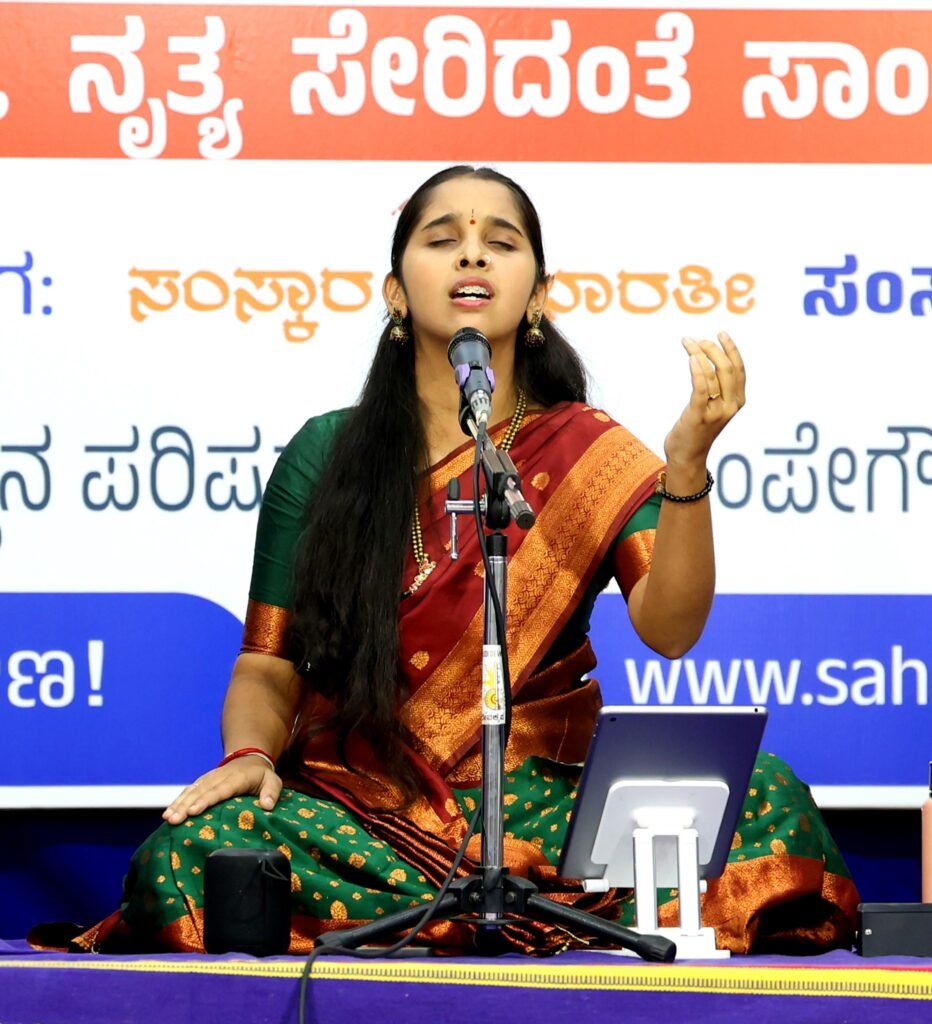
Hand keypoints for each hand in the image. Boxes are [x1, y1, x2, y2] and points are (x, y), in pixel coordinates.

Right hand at [162, 754, 282, 824]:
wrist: (249, 758)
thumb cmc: (261, 775)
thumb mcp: (273, 781)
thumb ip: (272, 792)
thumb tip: (267, 805)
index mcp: (237, 778)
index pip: (220, 790)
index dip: (206, 800)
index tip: (194, 811)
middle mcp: (219, 777)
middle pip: (201, 792)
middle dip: (186, 806)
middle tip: (174, 820)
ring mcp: (209, 779)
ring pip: (192, 791)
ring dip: (179, 804)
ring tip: (168, 819)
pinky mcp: (203, 782)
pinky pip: (189, 791)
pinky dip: (178, 801)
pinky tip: (168, 813)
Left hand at [663, 332, 745, 471]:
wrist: (687, 457)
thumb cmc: (696, 430)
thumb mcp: (711, 407)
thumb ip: (715, 389)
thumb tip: (705, 361)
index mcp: (737, 402)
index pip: (739, 369)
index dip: (731, 349)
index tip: (720, 334)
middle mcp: (730, 406)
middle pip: (727, 368)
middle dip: (713, 349)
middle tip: (697, 340)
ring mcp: (716, 412)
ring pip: (712, 374)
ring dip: (699, 354)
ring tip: (688, 342)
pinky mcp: (699, 416)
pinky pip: (701, 388)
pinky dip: (697, 370)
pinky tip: (691, 357)